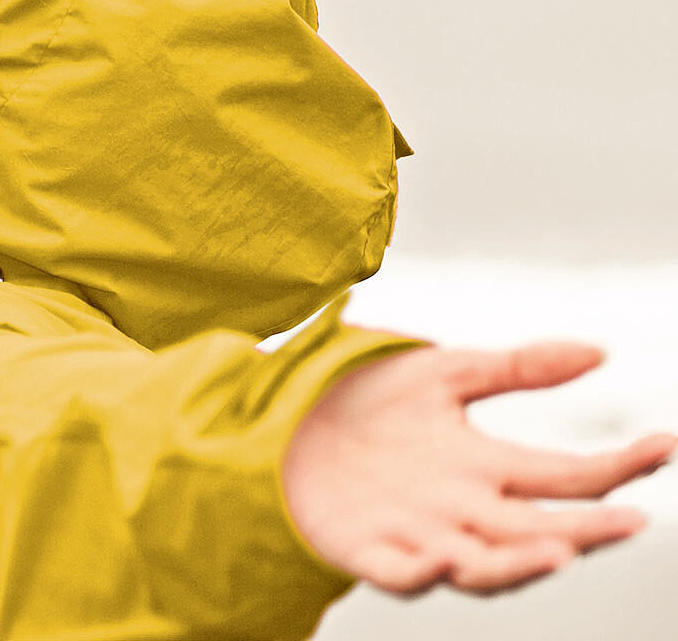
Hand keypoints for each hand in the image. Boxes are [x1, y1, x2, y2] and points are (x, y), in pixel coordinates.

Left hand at [283, 337, 676, 597]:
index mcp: (487, 466)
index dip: (618, 467)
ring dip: (519, 563)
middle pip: (537, 530)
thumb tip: (600, 351)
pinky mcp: (365, 550)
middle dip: (587, 531)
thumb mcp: (444, 373)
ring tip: (558, 553)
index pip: (567, 476)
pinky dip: (421, 574)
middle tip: (630, 522)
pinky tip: (440, 561)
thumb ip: (517, 368)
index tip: (663, 445)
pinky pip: (399, 574)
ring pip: (482, 565)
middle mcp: (463, 509)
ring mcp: (417, 534)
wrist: (284, 420)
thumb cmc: (368, 400)